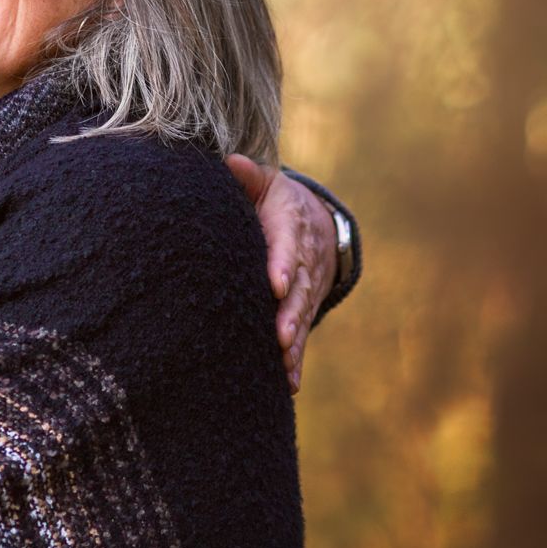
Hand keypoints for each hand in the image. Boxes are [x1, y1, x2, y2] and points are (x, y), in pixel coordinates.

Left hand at [225, 156, 335, 393]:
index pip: (287, 245)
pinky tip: (289, 385)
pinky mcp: (304, 307)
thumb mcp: (266, 183)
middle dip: (291, 312)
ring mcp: (307, 287)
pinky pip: (302, 334)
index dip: (283, 264)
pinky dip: (297, 360)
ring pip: (302, 314)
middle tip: (281, 335)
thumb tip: (231, 163)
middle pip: (299, 288)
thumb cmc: (275, 200)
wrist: (315, 220)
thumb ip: (249, 176)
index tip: (276, 284)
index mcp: (290, 225)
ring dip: (295, 340)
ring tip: (284, 361)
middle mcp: (303, 259)